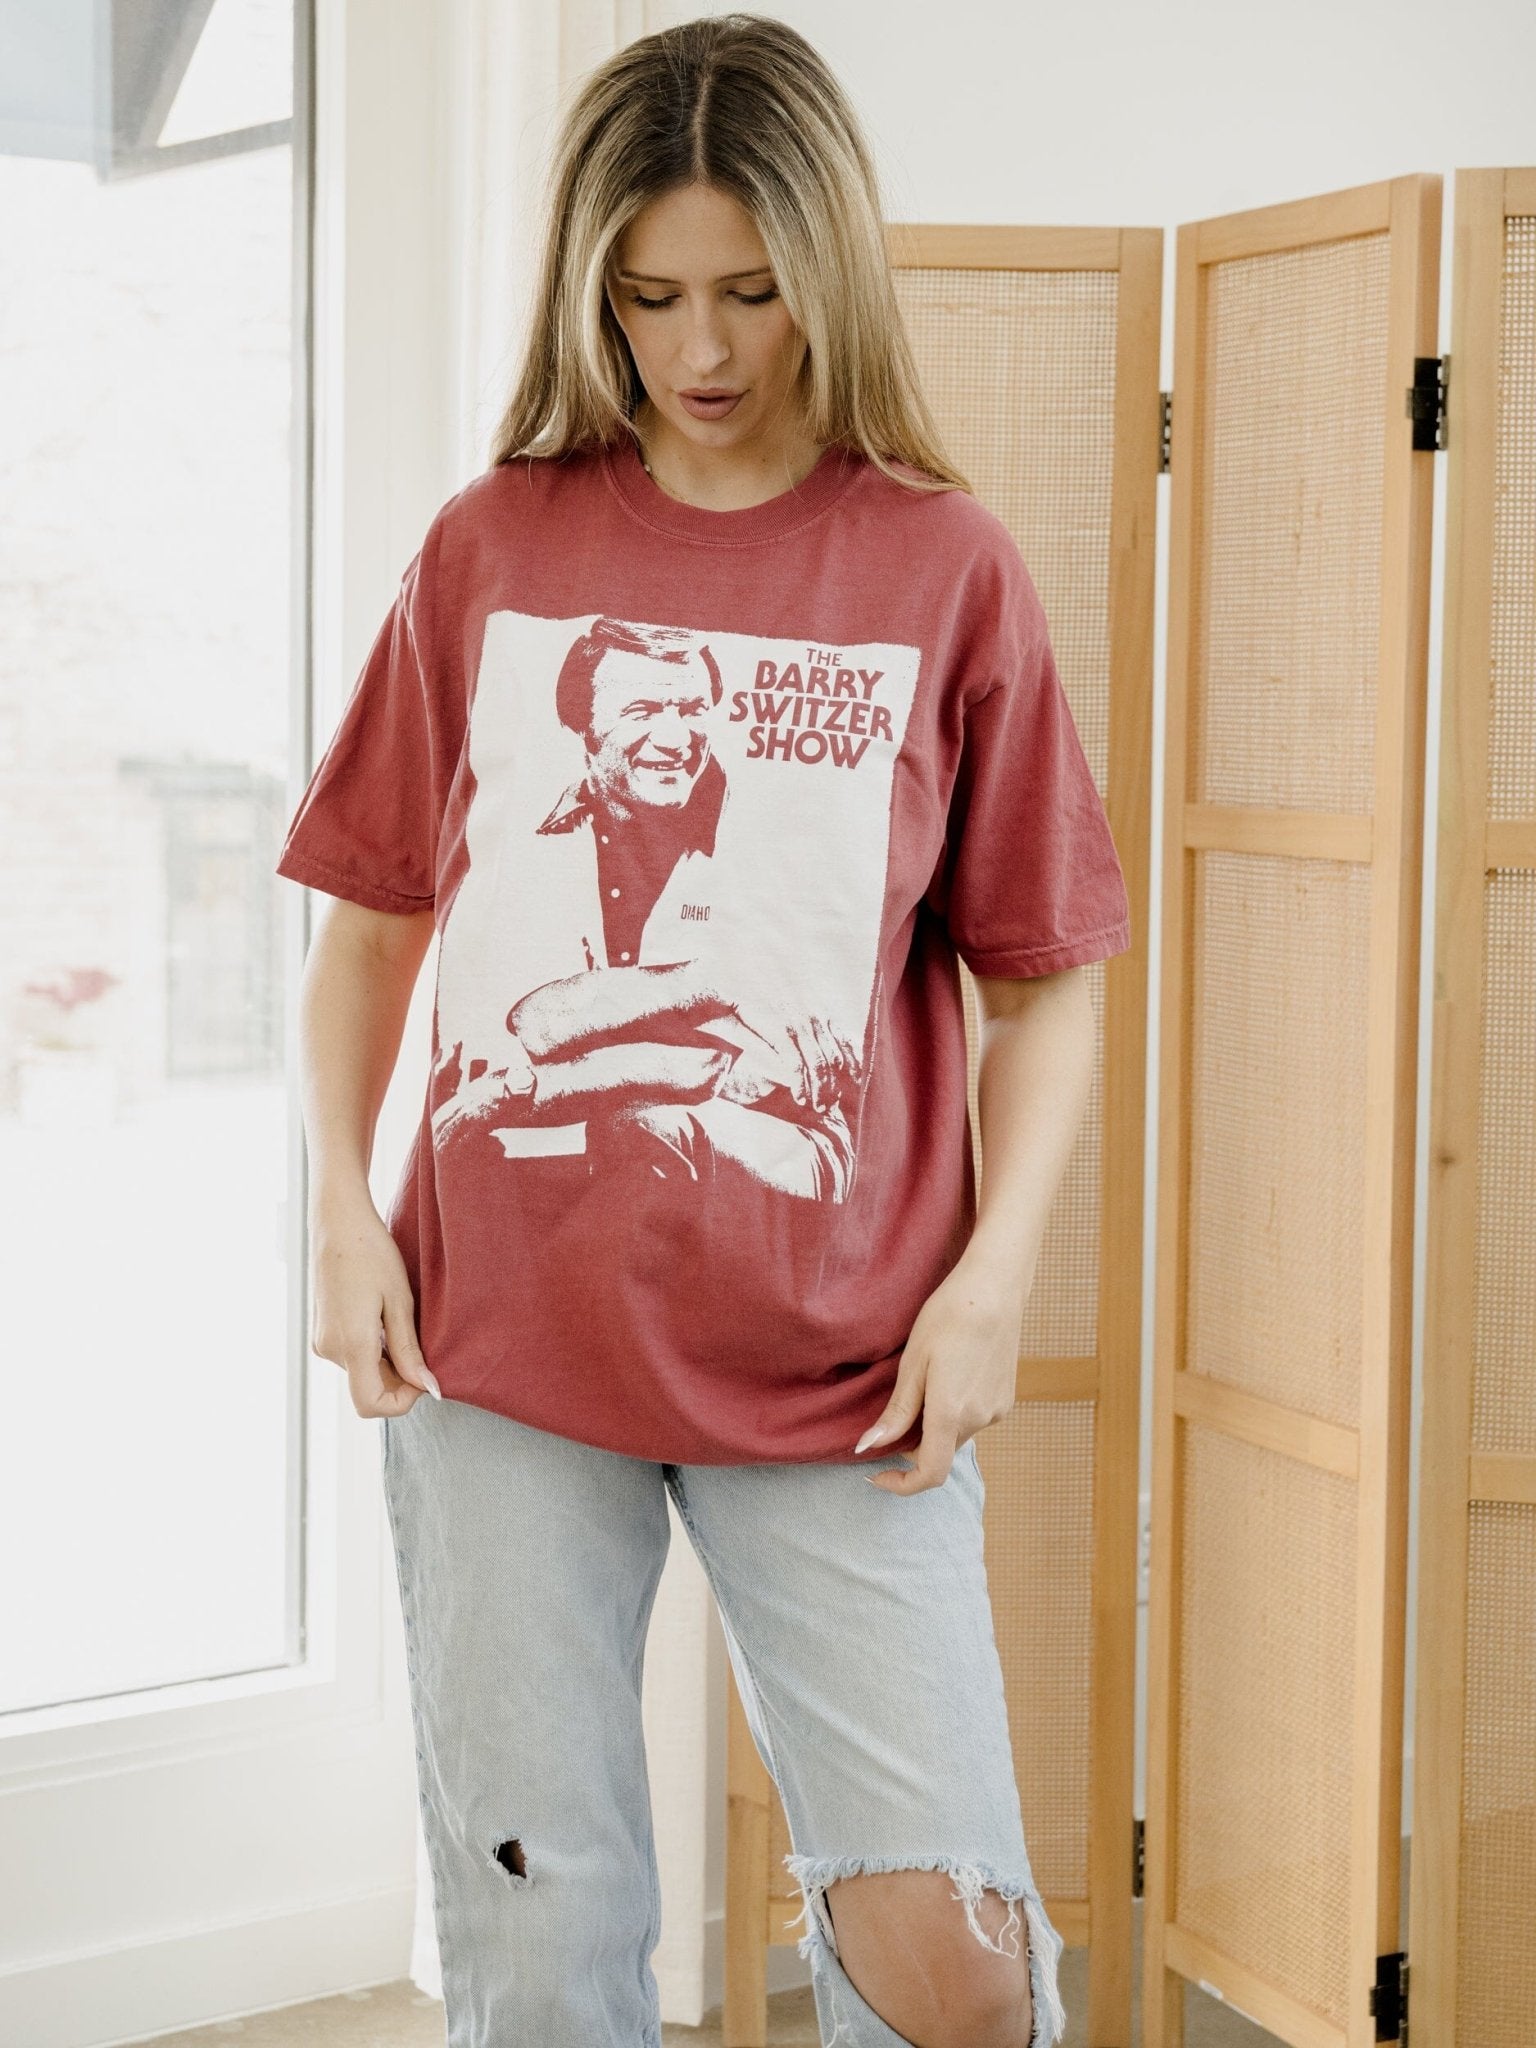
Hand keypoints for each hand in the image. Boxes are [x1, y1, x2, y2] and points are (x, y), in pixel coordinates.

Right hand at [309, 1190, 441, 1416]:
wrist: (338, 1221)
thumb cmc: (372, 1253)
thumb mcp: (400, 1302)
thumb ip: (411, 1351)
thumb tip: (429, 1389)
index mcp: (351, 1344)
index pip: (371, 1405)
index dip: (403, 1402)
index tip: (425, 1376)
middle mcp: (330, 1350)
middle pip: (370, 1389)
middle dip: (401, 1379)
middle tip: (423, 1342)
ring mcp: (323, 1341)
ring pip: (363, 1372)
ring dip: (390, 1362)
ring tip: (404, 1321)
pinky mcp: (323, 1331)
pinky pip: (354, 1355)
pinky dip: (376, 1350)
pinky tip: (388, 1317)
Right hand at [692, 959, 860, 1114]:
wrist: (723, 979)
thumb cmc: (748, 997)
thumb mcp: (779, 1010)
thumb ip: (796, 1027)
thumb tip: (813, 1052)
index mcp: (814, 1007)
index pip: (840, 1040)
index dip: (848, 1066)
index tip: (848, 1086)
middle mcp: (810, 1013)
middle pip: (833, 1056)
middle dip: (835, 1085)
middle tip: (832, 1106)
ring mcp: (797, 1021)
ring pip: (818, 1063)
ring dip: (820, 1089)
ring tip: (818, 1107)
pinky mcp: (780, 1030)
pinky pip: (796, 1064)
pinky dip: (801, 1084)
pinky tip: (801, 1098)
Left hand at [853, 1256, 1026, 1493]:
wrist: (994, 1289)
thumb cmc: (948, 1317)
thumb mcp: (912, 1363)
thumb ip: (896, 1413)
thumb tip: (868, 1448)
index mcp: (950, 1413)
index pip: (930, 1473)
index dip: (902, 1484)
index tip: (878, 1474)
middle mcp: (979, 1419)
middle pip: (939, 1450)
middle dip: (914, 1442)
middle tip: (897, 1408)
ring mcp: (996, 1410)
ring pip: (956, 1434)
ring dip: (936, 1424)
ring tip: (928, 1379)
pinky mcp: (1006, 1399)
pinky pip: (973, 1418)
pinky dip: (956, 1411)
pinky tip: (951, 1374)